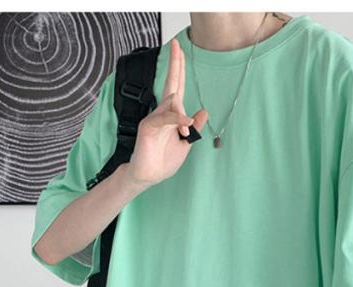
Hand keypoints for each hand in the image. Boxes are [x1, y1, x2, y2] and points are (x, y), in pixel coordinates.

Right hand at [127, 38, 207, 188]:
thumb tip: (203, 111)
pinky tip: (185, 126)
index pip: (176, 87)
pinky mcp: (149, 127)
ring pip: (172, 104)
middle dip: (174, 64)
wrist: (148, 176)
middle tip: (176, 45)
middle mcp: (162, 112)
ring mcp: (154, 118)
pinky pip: (166, 118)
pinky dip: (177, 120)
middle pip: (170, 84)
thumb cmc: (164, 161)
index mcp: (171, 115)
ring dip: (182, 116)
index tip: (180, 50)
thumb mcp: (185, 143)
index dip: (178, 69)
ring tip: (185, 133)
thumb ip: (194, 127)